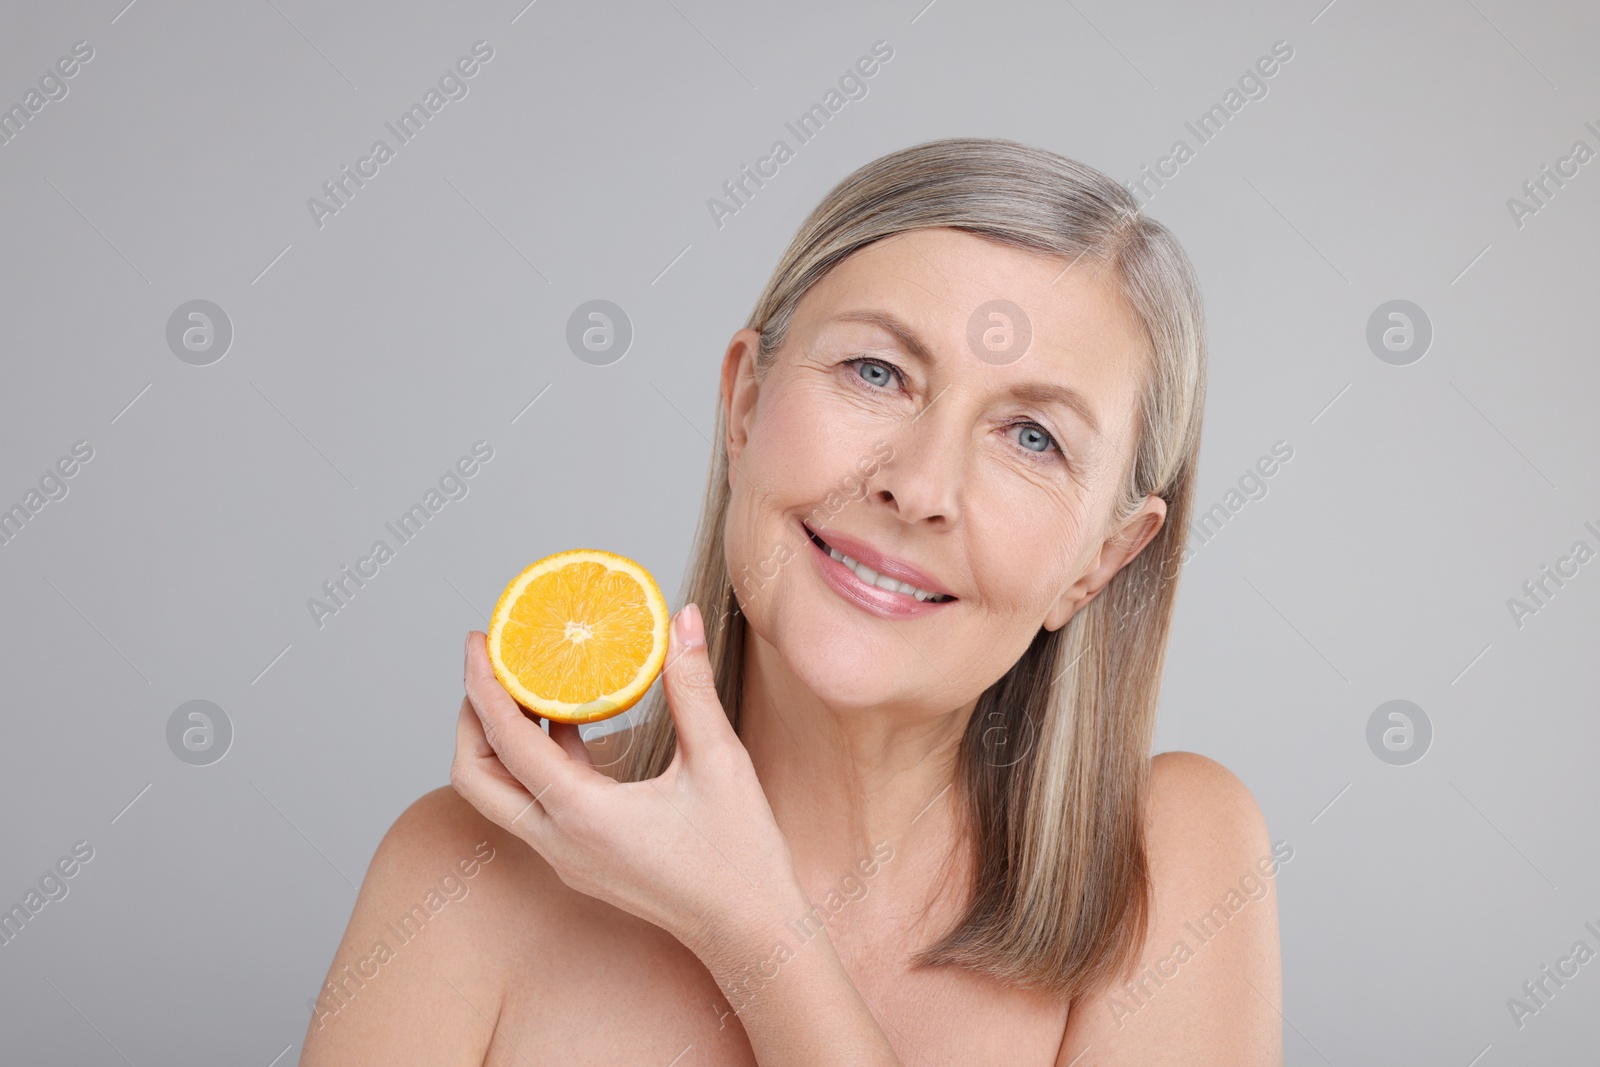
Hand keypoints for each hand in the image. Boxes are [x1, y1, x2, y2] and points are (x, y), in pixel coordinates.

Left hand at [451, 602, 801, 957]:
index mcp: (582, 816)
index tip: (477, 641)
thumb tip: (679, 620)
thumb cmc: (739, 857)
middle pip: (475, 779)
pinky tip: (570, 725)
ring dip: (502, 742)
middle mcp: (560, 842)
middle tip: (490, 667)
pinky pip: (536, 807)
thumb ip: (691, 687)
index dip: (484, 685)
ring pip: (501, 796)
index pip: (506, 742)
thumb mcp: (719, 761)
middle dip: (471, 718)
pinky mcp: (581, 862)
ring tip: (528, 686)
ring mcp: (567, 858)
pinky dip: (536, 764)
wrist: (750, 931)